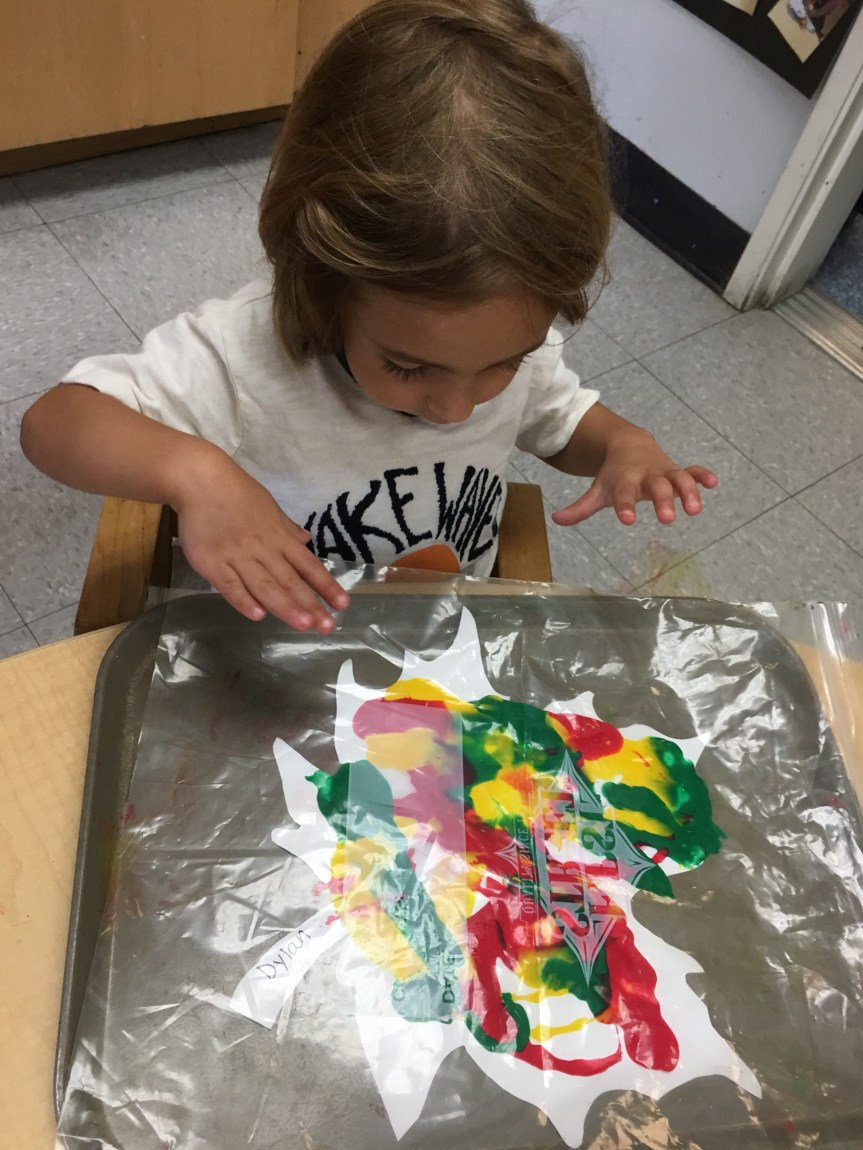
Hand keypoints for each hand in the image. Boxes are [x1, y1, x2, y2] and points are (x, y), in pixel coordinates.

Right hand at [172, 447, 348, 632]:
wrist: (201, 480)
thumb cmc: (237, 494)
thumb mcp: (270, 508)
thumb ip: (287, 529)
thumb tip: (307, 540)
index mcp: (279, 538)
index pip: (308, 566)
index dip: (326, 585)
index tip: (343, 605)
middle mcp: (264, 550)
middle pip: (290, 581)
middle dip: (311, 604)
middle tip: (327, 627)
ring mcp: (237, 557)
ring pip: (265, 585)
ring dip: (285, 606)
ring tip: (304, 624)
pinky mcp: (212, 562)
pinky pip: (229, 584)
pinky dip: (243, 600)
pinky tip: (257, 616)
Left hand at [551, 429, 717, 527]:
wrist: (629, 444)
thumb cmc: (614, 475)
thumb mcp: (598, 491)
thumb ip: (580, 508)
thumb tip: (556, 520)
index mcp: (625, 480)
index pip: (624, 494)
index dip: (625, 505)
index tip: (627, 520)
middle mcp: (646, 475)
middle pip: (656, 486)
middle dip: (663, 501)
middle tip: (666, 519)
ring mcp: (664, 471)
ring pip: (679, 479)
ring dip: (688, 491)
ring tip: (695, 509)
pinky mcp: (677, 470)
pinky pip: (693, 470)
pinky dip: (703, 475)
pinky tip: (713, 483)